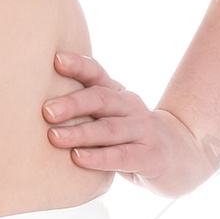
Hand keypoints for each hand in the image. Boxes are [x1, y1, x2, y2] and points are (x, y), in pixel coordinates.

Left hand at [42, 50, 216, 198]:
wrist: (182, 156)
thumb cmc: (132, 137)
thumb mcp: (112, 118)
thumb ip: (85, 110)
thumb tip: (36, 105)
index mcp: (117, 95)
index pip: (97, 75)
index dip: (78, 66)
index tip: (55, 60)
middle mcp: (130, 107)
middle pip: (101, 99)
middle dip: (72, 103)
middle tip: (46, 110)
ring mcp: (142, 131)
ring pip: (109, 129)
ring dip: (81, 132)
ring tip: (54, 136)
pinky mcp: (150, 157)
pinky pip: (122, 156)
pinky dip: (99, 157)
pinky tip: (78, 159)